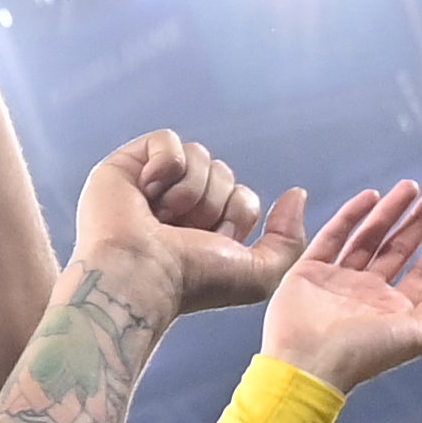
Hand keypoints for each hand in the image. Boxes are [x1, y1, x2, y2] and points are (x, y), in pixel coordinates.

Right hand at [69, 130, 306, 319]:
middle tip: (183, 231)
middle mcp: (177, 206)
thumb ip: (289, 240)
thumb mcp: (259, 275)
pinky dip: (165, 163)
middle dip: (212, 203)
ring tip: (161, 218)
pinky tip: (147, 190)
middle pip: (222, 173)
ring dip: (189, 190)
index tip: (212, 242)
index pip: (242, 196)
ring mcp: (150, 185)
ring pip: (198, 156)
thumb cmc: (192, 283)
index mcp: (203, 229)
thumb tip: (296, 194)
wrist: (140, 276)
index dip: (236, 214)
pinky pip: (166, 140)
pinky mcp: (125, 166)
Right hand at [262, 179, 421, 393]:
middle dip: (421, 219)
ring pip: (369, 236)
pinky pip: (333, 236)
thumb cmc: (363, 354)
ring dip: (391, 210)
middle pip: (400, 246)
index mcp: (394, 307)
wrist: (307, 363)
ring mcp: (339, 278)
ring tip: (411, 186)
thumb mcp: (417, 336)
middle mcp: (369, 291)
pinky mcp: (310, 270)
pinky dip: (351, 215)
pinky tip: (371, 197)